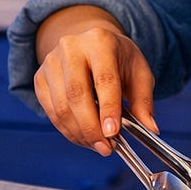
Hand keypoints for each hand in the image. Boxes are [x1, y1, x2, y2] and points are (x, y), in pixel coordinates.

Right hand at [32, 19, 155, 156]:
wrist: (92, 44)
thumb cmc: (118, 59)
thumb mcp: (139, 72)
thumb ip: (143, 100)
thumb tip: (150, 128)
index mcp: (100, 41)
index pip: (104, 78)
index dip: (108, 108)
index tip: (113, 133)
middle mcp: (71, 48)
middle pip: (77, 94)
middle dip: (91, 127)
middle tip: (106, 148)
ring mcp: (51, 62)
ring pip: (61, 106)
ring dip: (79, 133)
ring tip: (97, 146)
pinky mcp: (40, 77)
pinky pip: (51, 112)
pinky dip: (68, 130)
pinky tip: (83, 138)